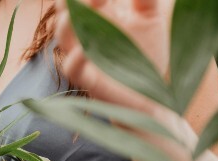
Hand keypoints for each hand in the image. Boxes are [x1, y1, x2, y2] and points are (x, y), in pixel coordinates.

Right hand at [56, 0, 173, 111]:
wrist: (154, 94)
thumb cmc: (148, 54)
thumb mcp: (151, 19)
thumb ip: (145, 0)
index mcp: (99, 15)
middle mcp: (86, 33)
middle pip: (66, 11)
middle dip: (69, 1)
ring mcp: (84, 56)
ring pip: (63, 38)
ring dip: (65, 24)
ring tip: (73, 11)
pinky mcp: (88, 80)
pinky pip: (72, 69)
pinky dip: (74, 59)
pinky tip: (84, 50)